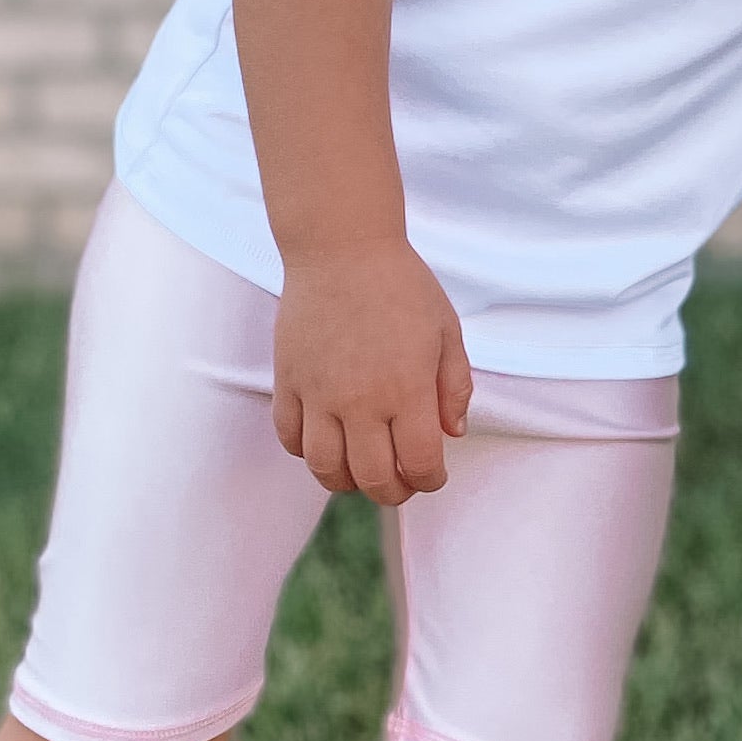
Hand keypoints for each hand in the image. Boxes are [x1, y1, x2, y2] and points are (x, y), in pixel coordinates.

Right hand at [271, 237, 471, 504]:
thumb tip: (452, 433)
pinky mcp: (287, 381)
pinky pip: (290, 438)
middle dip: (394, 492)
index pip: (419, 464)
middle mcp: (360, 400)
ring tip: (362, 469)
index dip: (430, 480)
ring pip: (325, 469)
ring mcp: (318, 394)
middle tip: (402, 481)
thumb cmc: (402, 286)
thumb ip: (454, 387)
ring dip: (347, 481)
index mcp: (407, 389)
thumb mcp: (447, 331)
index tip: (433, 474)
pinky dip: (307, 452)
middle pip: (373, 479)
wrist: (341, 248)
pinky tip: (328, 440)